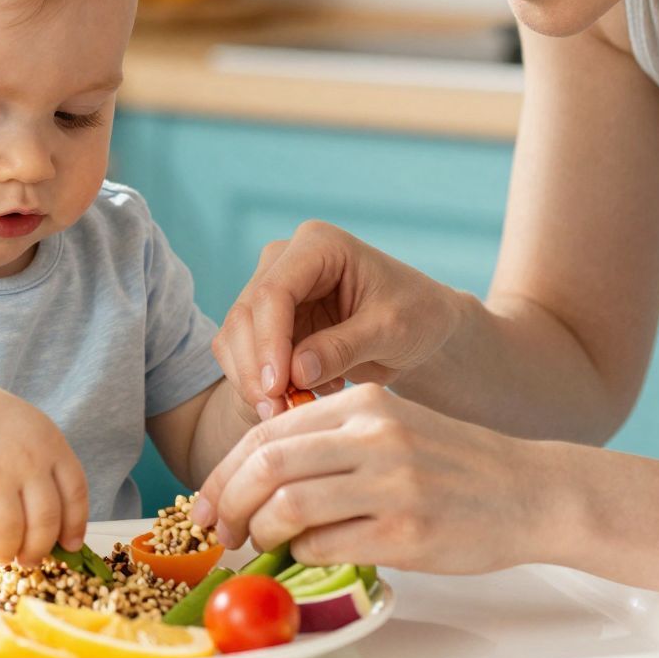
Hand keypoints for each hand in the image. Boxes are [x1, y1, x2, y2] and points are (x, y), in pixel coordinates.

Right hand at [0, 378, 90, 565]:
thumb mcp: (34, 434)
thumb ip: (50, 473)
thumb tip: (63, 534)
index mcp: (51, 445)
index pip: (75, 495)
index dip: (75, 527)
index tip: (70, 546)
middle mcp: (26, 459)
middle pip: (45, 521)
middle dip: (38, 549)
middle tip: (29, 559)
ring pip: (11, 532)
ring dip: (8, 552)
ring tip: (3, 554)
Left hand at [191, 384, 559, 574]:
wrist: (531, 493)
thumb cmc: (454, 466)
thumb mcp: (392, 428)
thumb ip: (329, 442)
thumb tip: (254, 481)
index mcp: (363, 404)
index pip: (266, 432)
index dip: (223, 471)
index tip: (205, 500)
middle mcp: (374, 437)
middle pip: (266, 466)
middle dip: (225, 503)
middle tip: (217, 530)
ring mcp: (392, 485)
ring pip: (287, 506)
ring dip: (258, 534)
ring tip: (260, 546)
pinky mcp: (406, 533)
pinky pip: (325, 546)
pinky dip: (300, 556)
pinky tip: (304, 558)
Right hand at [214, 221, 460, 414]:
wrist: (423, 325)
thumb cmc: (418, 315)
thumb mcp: (392, 331)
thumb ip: (344, 348)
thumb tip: (296, 373)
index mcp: (318, 245)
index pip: (273, 292)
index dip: (269, 342)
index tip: (278, 388)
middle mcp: (285, 260)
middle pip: (245, 315)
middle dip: (255, 369)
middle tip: (278, 412)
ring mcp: (272, 290)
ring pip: (235, 338)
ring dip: (253, 381)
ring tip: (293, 410)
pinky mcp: (268, 322)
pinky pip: (244, 356)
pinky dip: (261, 385)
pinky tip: (301, 397)